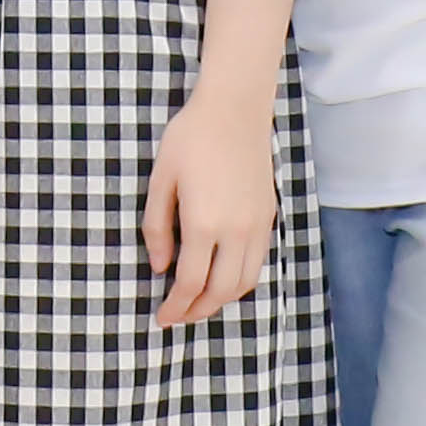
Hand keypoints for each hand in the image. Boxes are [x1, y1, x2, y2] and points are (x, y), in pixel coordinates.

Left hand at [139, 83, 275, 327]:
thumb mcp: (161, 180)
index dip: (175, 306)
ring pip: (245, 281)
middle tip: (178, 317)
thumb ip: (157, 227)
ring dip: (222, 300)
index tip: (162, 317)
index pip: (191, 282)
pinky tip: (222, 277)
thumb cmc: (191, 138)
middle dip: (198, 311)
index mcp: (204, 222)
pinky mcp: (268, 215)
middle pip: (221, 291)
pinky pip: (258, 262)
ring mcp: (257, 224)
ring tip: (200, 303)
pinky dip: (240, 280)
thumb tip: (159, 267)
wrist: (234, 109)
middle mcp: (236, 230)